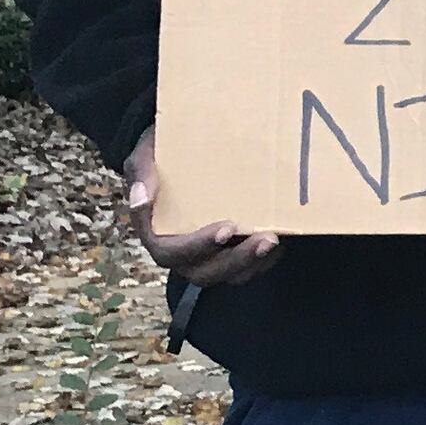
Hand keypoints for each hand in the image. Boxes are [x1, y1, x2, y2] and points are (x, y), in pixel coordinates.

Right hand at [125, 137, 279, 286]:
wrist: (186, 150)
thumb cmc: (163, 153)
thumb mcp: (147, 153)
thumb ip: (142, 171)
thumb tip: (141, 195)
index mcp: (156, 232)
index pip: (166, 249)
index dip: (195, 245)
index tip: (226, 229)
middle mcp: (180, 251)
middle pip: (202, 270)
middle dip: (234, 259)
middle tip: (263, 238)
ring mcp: (207, 255)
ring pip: (227, 274)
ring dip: (253, 261)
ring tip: (275, 240)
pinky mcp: (231, 252)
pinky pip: (249, 268)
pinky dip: (266, 260)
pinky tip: (284, 240)